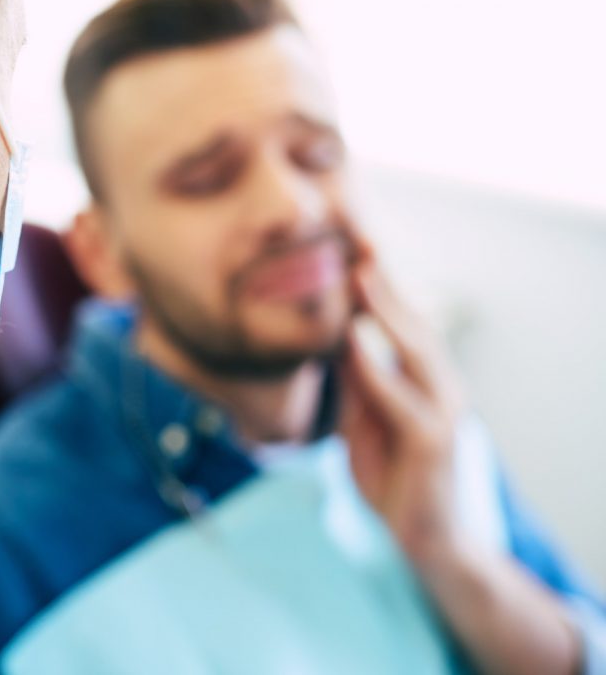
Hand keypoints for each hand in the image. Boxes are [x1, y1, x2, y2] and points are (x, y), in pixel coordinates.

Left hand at [339, 253, 466, 565]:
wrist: (421, 540)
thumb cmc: (391, 474)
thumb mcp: (361, 418)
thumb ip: (353, 380)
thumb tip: (330, 337)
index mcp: (422, 377)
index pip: (400, 318)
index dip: (376, 280)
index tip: (348, 240)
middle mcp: (440, 386)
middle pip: (413, 320)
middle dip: (385, 279)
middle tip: (357, 233)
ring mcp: (443, 412)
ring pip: (418, 351)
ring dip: (389, 311)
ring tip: (360, 272)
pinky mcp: (434, 443)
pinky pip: (404, 401)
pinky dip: (379, 370)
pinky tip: (356, 342)